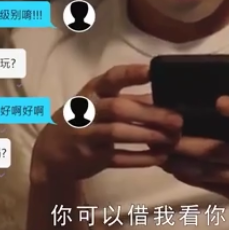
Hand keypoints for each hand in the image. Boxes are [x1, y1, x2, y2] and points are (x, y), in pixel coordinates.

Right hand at [32, 64, 182, 182]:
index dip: (131, 74)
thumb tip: (167, 97)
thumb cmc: (86, 120)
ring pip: (116, 133)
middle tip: (176, 120)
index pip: (111, 78)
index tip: (153, 71)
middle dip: (149, 113)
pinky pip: (116, 158)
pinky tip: (159, 157)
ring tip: (170, 139)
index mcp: (92, 92)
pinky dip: (139, 158)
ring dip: (146, 135)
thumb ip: (129, 100)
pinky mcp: (90, 158)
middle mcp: (86, 111)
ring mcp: (86, 135)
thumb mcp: (100, 104)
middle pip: (118, 108)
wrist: (52, 151)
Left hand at [162, 96, 228, 208]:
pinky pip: (210, 186)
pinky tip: (174, 168)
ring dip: (179, 161)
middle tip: (160, 133)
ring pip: (207, 171)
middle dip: (184, 143)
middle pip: (216, 151)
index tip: (219, 101)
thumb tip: (209, 109)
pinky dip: (189, 176)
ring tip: (158, 151)